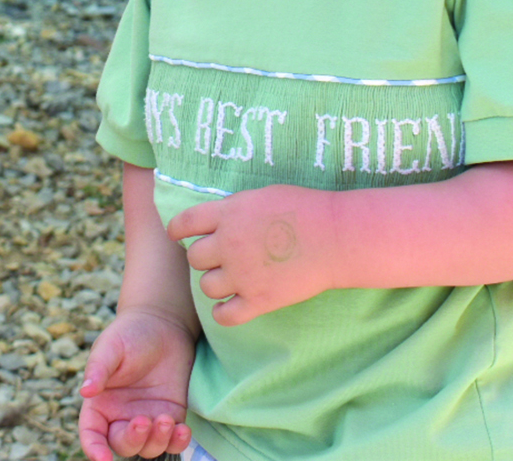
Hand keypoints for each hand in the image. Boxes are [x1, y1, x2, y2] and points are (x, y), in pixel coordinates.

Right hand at [76, 308, 195, 460]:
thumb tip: (85, 391)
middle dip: (133, 440)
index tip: (102, 458)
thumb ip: (98, 369)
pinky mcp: (171, 416)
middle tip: (145, 420)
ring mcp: (147, 419)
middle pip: (122, 445)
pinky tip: (183, 430)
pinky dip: (178, 443)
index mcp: (100, 404)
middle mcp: (121, 416)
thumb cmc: (131, 333)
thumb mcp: (111, 346)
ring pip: (148, 448)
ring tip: (166, 420)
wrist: (164, 324)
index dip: (94, 448)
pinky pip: (173, 441)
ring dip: (157, 441)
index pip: (92, 434)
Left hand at [166, 184, 337, 325]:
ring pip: (206, 286)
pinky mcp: (258, 300)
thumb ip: (236, 209)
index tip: (178, 235)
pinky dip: (223, 312)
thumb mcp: (262, 196)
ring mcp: (242, 275)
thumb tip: (220, 219)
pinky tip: (231, 305)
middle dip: (204, 257)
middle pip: (195, 258)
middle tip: (220, 257)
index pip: (185, 223)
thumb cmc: (305, 209)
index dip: (177, 230)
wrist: (334, 237)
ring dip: (215, 283)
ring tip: (231, 279)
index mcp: (228, 214)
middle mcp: (228, 244)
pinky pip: (224, 315)